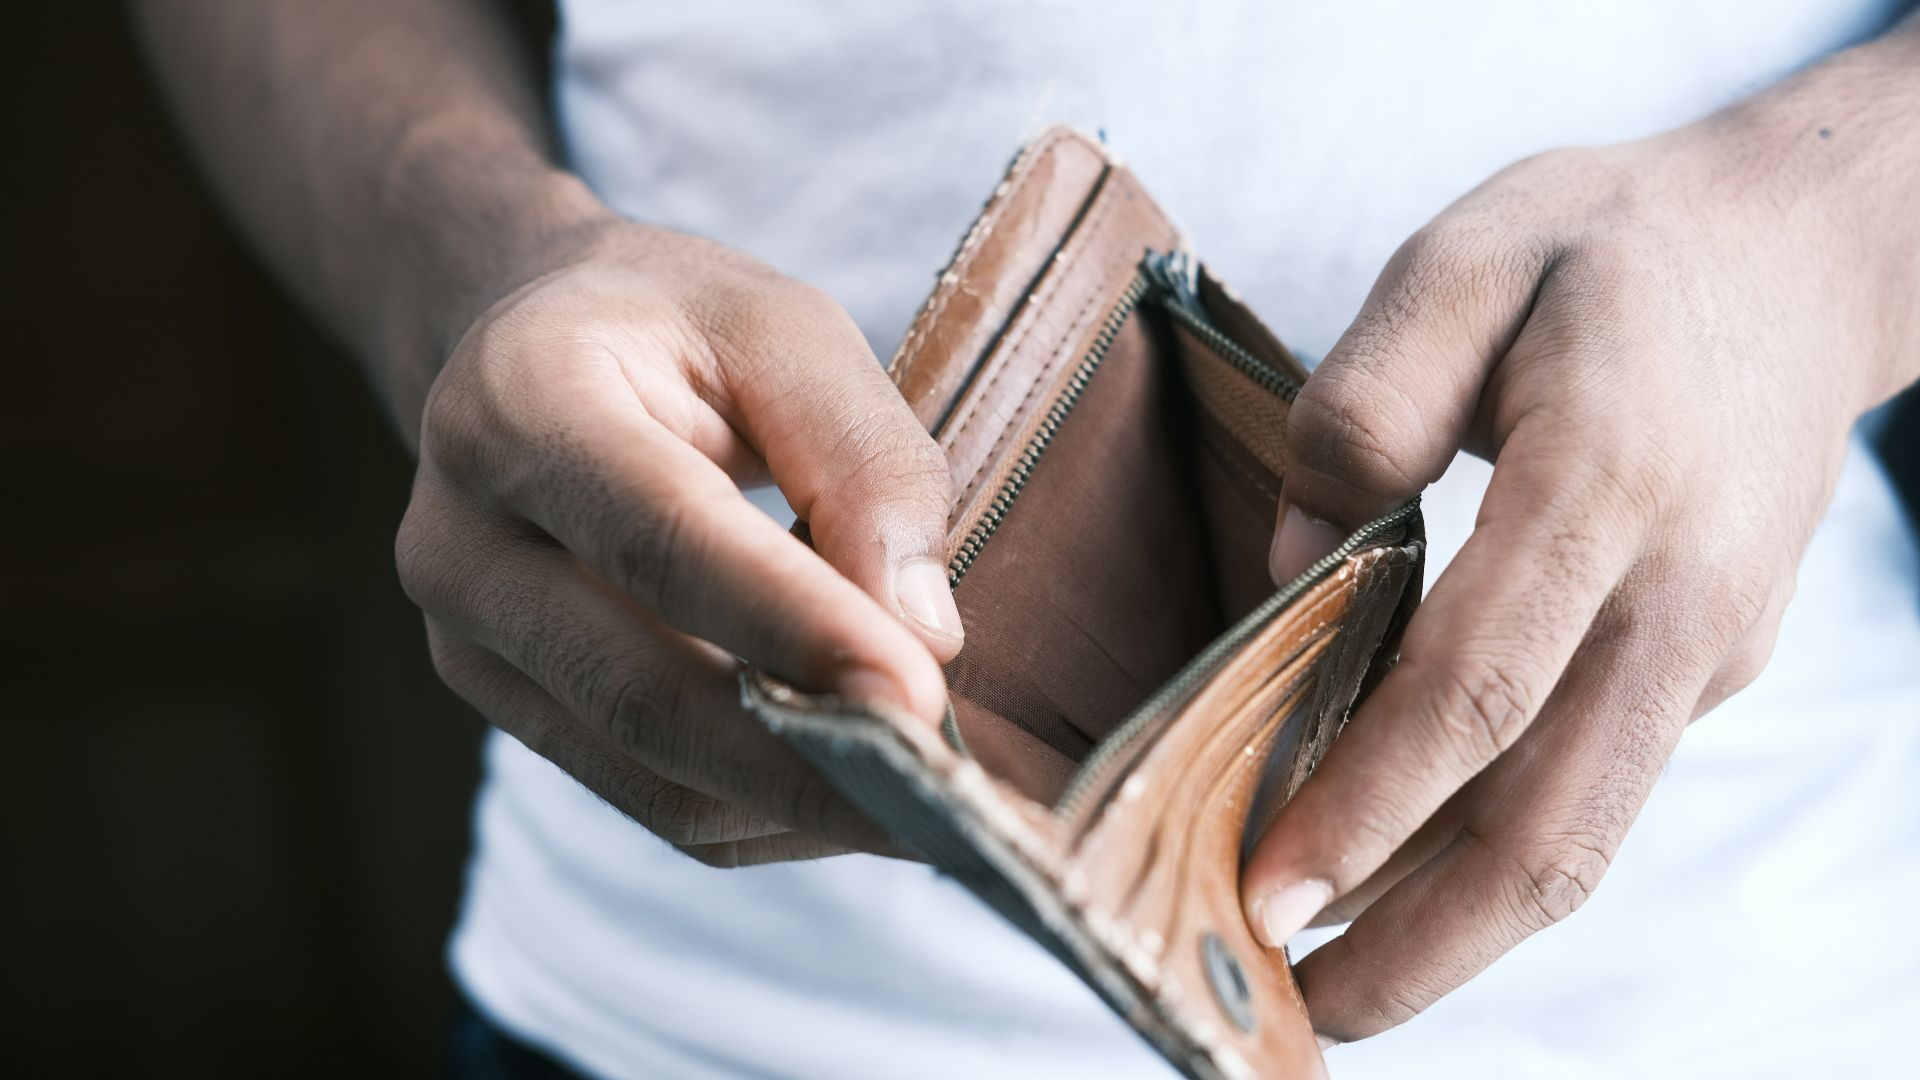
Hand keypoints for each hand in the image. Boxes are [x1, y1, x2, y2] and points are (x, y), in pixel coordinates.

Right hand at [397, 216, 964, 865]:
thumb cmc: (676, 329)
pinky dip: (765, 814)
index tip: (920, 699)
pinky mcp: (506, 707)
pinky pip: (651, 801)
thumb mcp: (788, 331)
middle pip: (641, 693)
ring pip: (648, 776)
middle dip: (807, 762)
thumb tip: (924, 637)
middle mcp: (462, 537)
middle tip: (947, 798)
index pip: (663, 541)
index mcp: (523, 402)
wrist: (531, 347)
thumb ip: (864, 462)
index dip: (795, 629)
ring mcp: (467, 640)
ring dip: (798, 805)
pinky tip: (851, 787)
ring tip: (926, 802)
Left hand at [1242, 42, 1919, 1044]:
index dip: (1370, 803)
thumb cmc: (1607, 251)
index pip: (1480, 685)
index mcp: (1609, 480)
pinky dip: (1496, 851)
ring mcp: (1708, 645)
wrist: (1799, 257)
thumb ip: (1364, 405)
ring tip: (1339, 983)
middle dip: (1421, 941)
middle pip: (1552, 821)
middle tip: (1296, 1010)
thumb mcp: (1466, 259)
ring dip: (1460, 931)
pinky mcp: (1708, 667)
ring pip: (1584, 831)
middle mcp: (1678, 594)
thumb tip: (1295, 568)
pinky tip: (1404, 873)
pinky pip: (1594, 784)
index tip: (1266, 889)